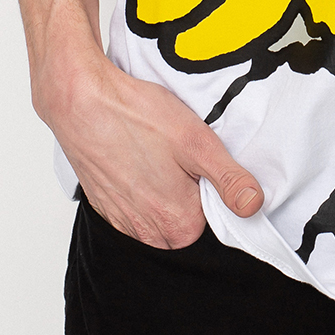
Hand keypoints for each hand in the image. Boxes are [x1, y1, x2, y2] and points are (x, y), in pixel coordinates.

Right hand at [39, 45, 262, 248]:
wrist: (81, 103)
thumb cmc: (136, 117)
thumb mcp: (197, 142)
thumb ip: (228, 179)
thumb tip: (253, 206)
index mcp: (178, 224)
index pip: (214, 218)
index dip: (212, 185)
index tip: (201, 161)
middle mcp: (148, 232)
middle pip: (186, 219)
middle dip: (188, 190)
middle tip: (178, 154)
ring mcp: (122, 221)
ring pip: (159, 213)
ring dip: (163, 188)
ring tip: (156, 152)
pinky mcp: (104, 206)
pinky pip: (134, 206)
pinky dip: (139, 185)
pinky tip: (136, 155)